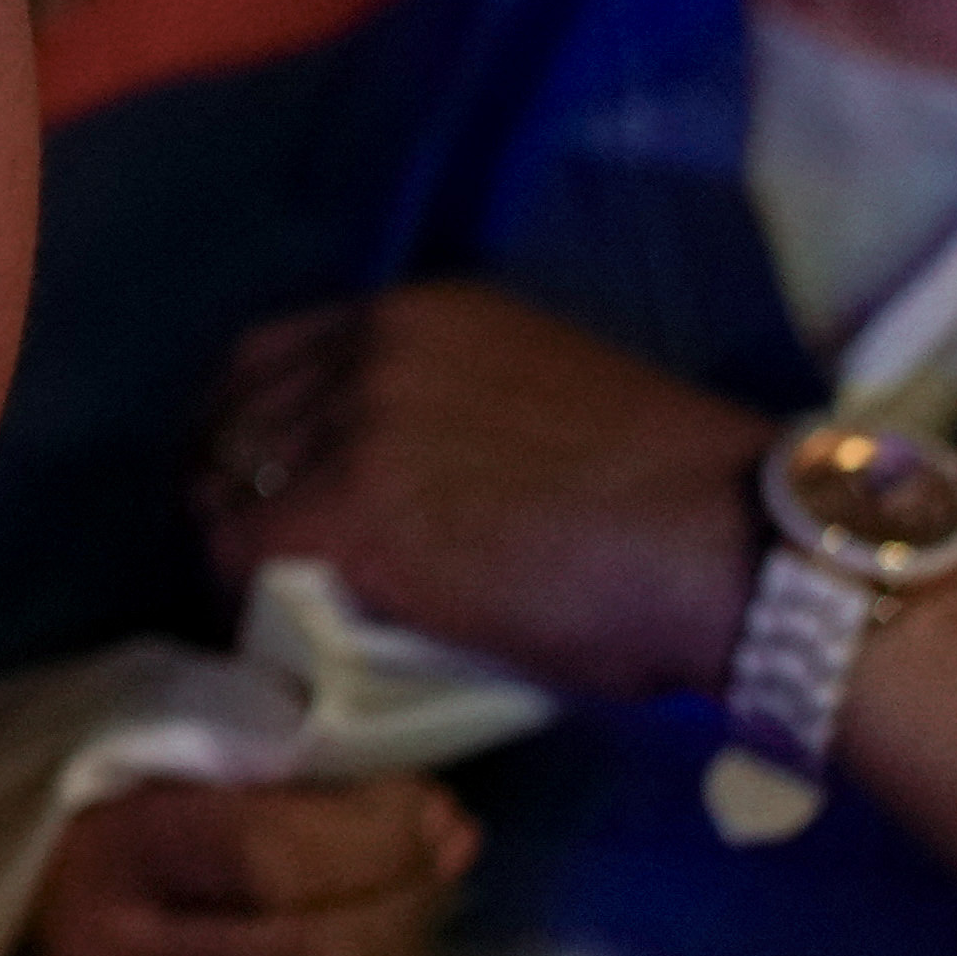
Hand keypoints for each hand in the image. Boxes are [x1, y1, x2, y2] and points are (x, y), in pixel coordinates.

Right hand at [0, 771, 468, 955]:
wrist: (5, 920)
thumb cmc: (97, 806)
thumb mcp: (158, 754)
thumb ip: (274, 765)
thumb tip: (439, 820)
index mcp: (107, 857)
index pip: (267, 858)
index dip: (376, 834)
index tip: (422, 800)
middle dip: (408, 901)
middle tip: (436, 850)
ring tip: (412, 909)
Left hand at [196, 282, 769, 708]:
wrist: (730, 546)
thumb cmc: (673, 501)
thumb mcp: (542, 407)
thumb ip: (455, 420)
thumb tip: (407, 491)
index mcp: (420, 313)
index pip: (269, 357)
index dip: (246, 429)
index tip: (254, 489)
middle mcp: (370, 346)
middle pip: (233, 416)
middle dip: (226, 489)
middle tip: (251, 566)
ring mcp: (353, 423)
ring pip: (230, 490)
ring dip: (237, 552)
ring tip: (269, 613)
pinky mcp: (351, 509)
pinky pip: (246, 558)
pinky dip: (249, 604)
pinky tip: (283, 642)